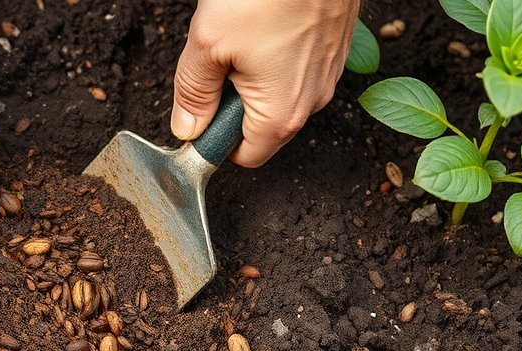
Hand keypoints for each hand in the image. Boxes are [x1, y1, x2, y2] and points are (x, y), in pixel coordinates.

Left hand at [171, 0, 359, 167]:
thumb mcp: (208, 45)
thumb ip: (192, 94)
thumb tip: (187, 128)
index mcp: (281, 114)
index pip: (244, 156)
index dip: (214, 140)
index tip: (198, 114)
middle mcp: (313, 101)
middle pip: (261, 126)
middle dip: (232, 102)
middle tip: (217, 62)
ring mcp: (328, 73)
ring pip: (279, 93)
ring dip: (253, 75)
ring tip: (242, 37)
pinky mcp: (334, 48)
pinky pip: (297, 67)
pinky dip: (275, 54)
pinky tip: (264, 24)